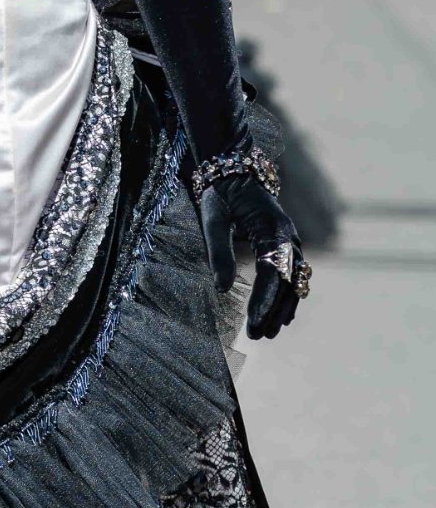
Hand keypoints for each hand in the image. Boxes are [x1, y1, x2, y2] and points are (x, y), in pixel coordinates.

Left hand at [200, 177, 307, 340]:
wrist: (234, 172)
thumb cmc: (221, 195)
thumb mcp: (213, 219)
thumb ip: (219, 252)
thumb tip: (221, 288)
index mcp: (272, 227)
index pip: (273, 271)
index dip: (265, 299)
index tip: (254, 323)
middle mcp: (287, 236)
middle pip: (287, 281)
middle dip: (273, 309)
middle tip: (257, 335)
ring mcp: (290, 241)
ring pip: (294, 282)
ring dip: (282, 308)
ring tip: (267, 333)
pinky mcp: (285, 246)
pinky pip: (293, 276)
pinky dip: (288, 297)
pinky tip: (281, 318)